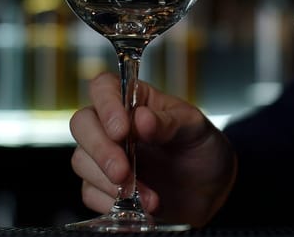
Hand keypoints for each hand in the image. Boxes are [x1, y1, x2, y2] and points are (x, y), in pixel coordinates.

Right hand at [70, 72, 236, 227]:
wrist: (211, 190)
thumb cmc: (202, 148)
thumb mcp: (195, 129)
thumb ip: (170, 122)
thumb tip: (142, 119)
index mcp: (135, 100)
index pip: (104, 88)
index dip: (106, 106)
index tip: (121, 130)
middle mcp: (113, 125)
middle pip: (83, 124)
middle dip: (100, 150)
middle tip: (122, 171)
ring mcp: (105, 156)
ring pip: (82, 161)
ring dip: (110, 182)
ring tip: (148, 197)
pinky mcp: (104, 186)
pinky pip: (91, 193)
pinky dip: (111, 202)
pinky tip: (139, 206)